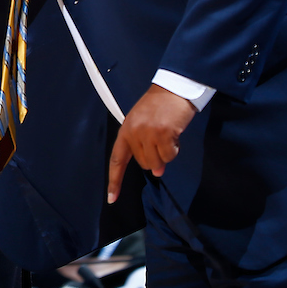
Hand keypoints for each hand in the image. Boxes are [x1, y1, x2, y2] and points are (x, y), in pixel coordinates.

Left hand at [107, 84, 196, 203]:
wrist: (173, 88)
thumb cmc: (159, 106)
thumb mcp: (144, 124)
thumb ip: (145, 148)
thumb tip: (157, 172)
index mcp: (125, 130)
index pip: (117, 160)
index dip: (114, 181)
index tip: (111, 199)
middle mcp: (133, 133)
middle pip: (144, 164)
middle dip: (155, 157)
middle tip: (161, 137)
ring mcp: (148, 133)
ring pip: (157, 163)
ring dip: (166, 153)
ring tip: (168, 134)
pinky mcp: (163, 133)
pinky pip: (170, 155)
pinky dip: (175, 148)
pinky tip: (175, 133)